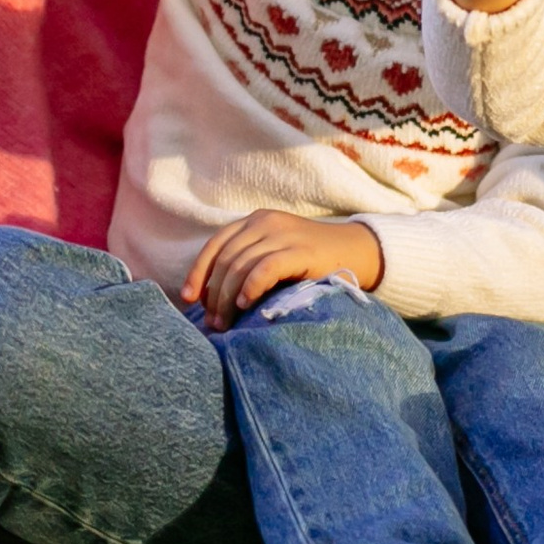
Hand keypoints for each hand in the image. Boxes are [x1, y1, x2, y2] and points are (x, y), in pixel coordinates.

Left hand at [182, 210, 380, 326]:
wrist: (355, 251)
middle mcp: (266, 221)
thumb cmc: (310, 261)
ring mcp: (284, 234)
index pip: (215, 245)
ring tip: (225, 323)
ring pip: (240, 265)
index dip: (197, 273)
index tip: (188, 300)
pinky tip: (244, 304)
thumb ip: (247, 262)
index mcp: (255, 220)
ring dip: (227, 298)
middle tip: (212, 323)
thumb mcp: (274, 252)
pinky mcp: (300, 250)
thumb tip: (210, 298)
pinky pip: (265, 268)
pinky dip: (250, 287)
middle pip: (225, 259)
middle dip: (213, 293)